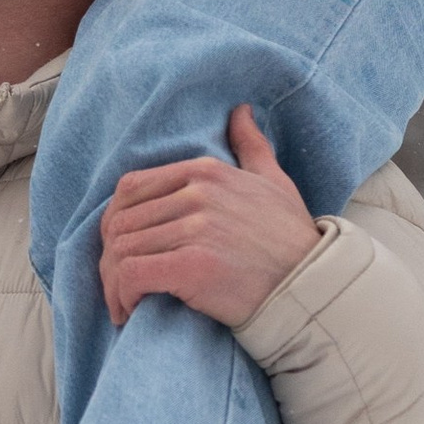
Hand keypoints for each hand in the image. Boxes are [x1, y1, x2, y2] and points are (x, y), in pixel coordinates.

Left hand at [98, 105, 320, 329]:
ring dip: (113, 282)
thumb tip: (241, 110)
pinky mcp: (193, 266)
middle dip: (110, 257)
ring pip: (122, 250)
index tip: (120, 250)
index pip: (131, 187)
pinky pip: (133, 275)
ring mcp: (196, 228)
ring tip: (122, 303)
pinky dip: (121, 296)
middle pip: (122, 221)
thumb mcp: (273, 182)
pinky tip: (131, 312)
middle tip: (118, 284)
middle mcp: (197, 194)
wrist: (312, 287)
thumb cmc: (292, 239)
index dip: (115, 222)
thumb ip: (251, 146)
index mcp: (206, 172)